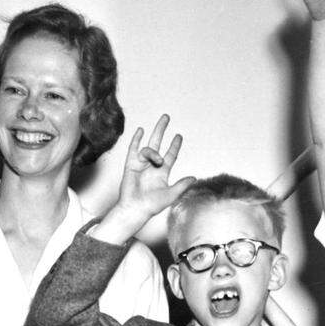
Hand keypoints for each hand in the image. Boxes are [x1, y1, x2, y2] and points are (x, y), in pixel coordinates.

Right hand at [93, 115, 194, 243]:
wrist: (135, 209)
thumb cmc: (152, 206)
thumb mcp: (171, 194)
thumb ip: (182, 185)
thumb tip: (194, 177)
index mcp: (162, 173)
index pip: (170, 155)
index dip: (174, 146)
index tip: (178, 136)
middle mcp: (151, 166)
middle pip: (157, 143)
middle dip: (161, 130)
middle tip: (166, 116)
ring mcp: (140, 165)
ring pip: (148, 150)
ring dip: (153, 152)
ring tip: (156, 159)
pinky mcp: (130, 165)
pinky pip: (132, 150)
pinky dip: (136, 140)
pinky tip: (140, 131)